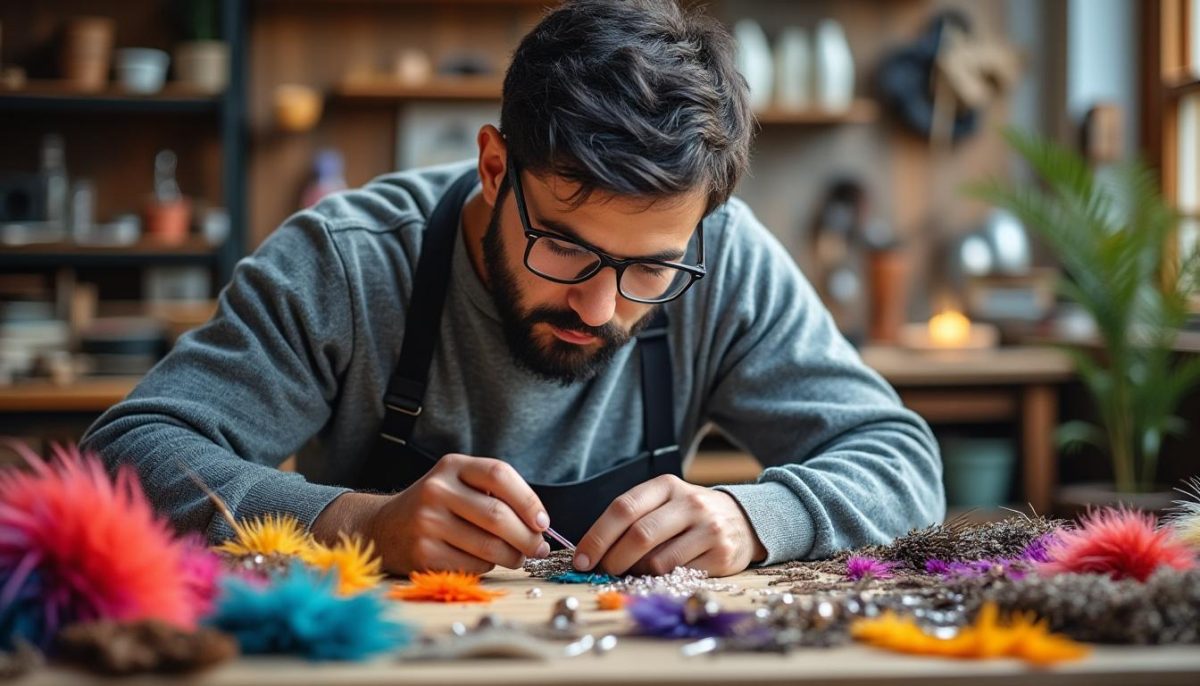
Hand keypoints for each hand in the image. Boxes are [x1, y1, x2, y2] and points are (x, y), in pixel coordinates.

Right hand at [314, 454, 550, 574]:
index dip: (529, 500)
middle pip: (498, 515)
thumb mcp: (460, 484)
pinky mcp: (422, 554)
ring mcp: (427, 522)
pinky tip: (486, 562)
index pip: (499, 475)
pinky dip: (488, 568)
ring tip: (517, 557)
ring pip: (489, 546)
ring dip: (512, 557)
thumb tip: (540, 526)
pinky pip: (472, 566)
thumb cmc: (438, 507)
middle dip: (527, 537)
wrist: (385, 528)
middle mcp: (437, 490)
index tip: (543, 522)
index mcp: (452, 466)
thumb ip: (497, 494)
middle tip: (539, 548)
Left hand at [572, 475, 766, 576]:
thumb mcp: (664, 503)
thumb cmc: (689, 516)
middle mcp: (689, 503)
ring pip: (657, 561)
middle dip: (612, 559)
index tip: (581, 559)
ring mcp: (707, 529)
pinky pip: (678, 575)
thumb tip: (593, 553)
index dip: (597, 536)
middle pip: (639, 535)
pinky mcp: (721, 555)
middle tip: (602, 571)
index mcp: (666, 486)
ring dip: (636, 572)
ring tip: (635, 571)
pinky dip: (661, 580)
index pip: (623, 508)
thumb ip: (633, 519)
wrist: (743, 521)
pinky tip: (660, 574)